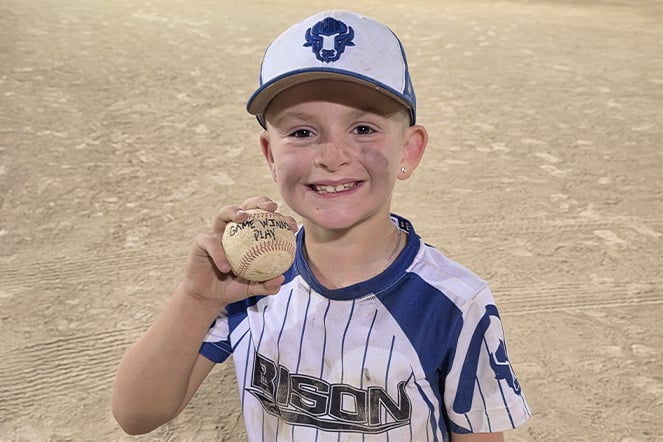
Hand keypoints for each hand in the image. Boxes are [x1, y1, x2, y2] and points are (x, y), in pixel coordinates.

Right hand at [179, 196, 297, 306]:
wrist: (208, 296)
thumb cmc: (233, 288)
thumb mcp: (253, 288)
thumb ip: (267, 285)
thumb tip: (281, 279)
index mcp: (250, 236)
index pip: (266, 221)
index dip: (280, 218)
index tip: (292, 225)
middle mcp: (234, 230)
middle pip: (246, 207)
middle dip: (259, 201)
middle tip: (272, 208)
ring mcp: (216, 233)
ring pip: (223, 213)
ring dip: (234, 211)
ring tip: (244, 217)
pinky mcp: (201, 242)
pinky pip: (210, 242)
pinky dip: (218, 253)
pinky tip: (226, 267)